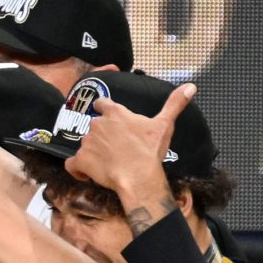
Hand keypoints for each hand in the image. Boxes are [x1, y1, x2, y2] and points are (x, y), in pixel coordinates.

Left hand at [68, 83, 187, 208]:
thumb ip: (174, 104)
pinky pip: (72, 164)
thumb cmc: (150, 150)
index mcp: (114, 114)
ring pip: (86, 144)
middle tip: (117, 147)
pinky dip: (77, 169)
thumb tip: (190, 86)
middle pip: (94, 126)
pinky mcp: (80, 160)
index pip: (101, 103)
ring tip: (109, 162)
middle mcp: (96, 124)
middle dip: (103, 135)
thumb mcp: (164, 125)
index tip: (107, 115)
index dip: (103, 109)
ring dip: (94, 151)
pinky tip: (87, 174)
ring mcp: (86, 142)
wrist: (138, 176)